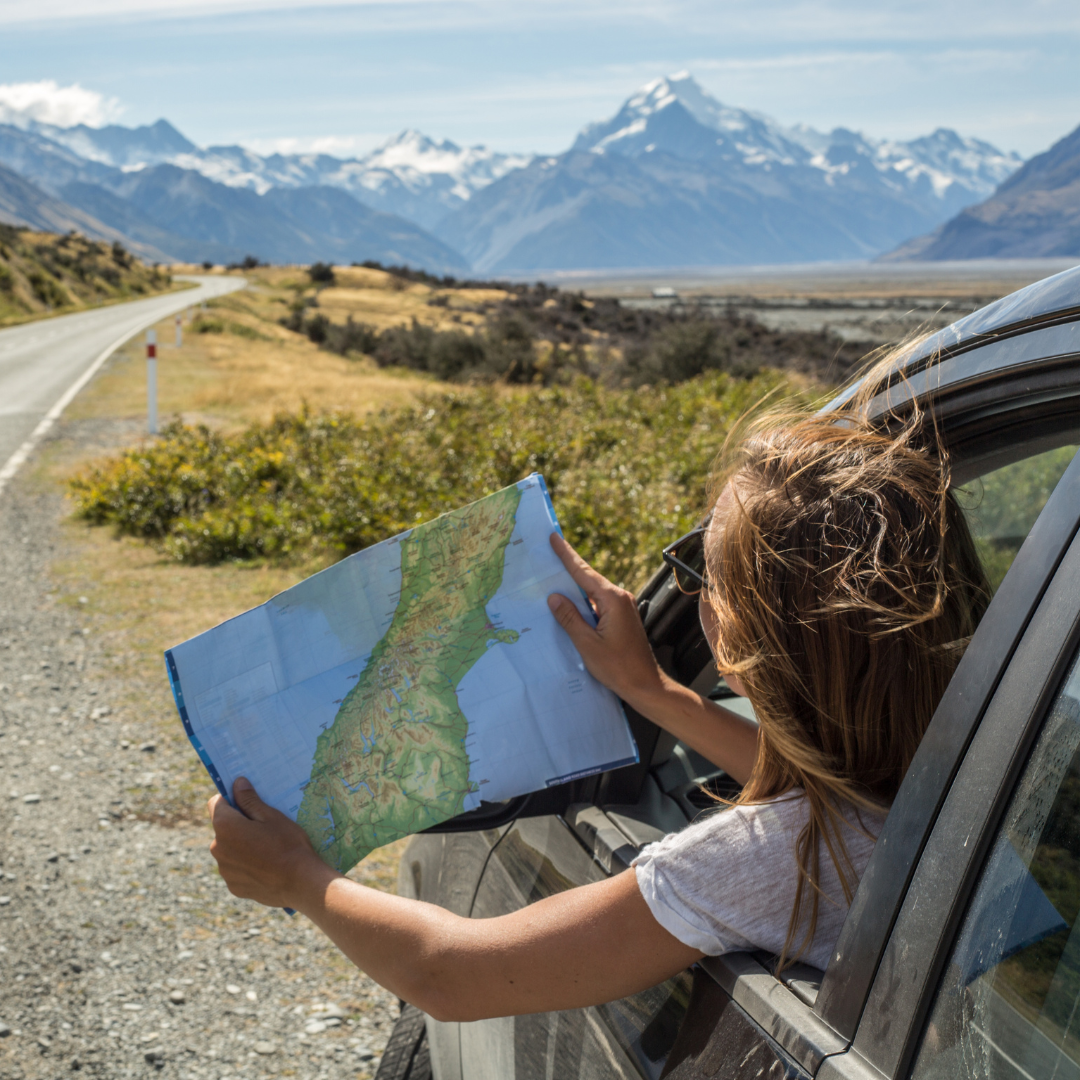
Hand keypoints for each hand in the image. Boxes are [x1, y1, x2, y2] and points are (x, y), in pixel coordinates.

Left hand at [208, 777, 336, 908]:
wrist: (300, 883)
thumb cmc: (288, 844)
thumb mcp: (271, 816)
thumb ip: (249, 800)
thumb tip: (236, 783)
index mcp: (225, 827)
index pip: (216, 803)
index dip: (231, 799)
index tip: (248, 801)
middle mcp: (217, 848)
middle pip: (223, 828)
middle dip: (238, 823)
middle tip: (264, 826)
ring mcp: (224, 870)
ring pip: (229, 849)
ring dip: (241, 845)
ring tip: (267, 848)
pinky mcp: (233, 886)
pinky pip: (235, 868)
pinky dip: (245, 864)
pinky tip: (266, 865)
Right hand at [547, 533, 664, 707]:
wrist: (646, 684)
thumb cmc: (618, 668)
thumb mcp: (587, 644)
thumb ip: (570, 618)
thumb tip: (554, 597)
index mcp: (613, 600)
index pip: (583, 572)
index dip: (566, 555)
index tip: (554, 538)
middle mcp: (620, 598)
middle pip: (588, 578)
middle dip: (568, 566)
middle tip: (549, 551)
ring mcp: (623, 607)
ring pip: (593, 592)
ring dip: (574, 586)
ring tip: (553, 577)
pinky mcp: (622, 618)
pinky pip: (598, 603)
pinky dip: (583, 601)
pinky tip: (569, 604)